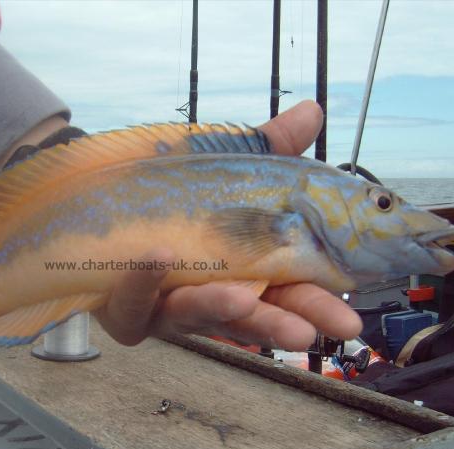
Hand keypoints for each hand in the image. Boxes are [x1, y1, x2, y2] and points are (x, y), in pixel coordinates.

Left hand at [94, 100, 362, 350]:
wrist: (107, 200)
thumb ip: (269, 149)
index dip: (314, 308)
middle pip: (247, 318)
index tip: (346, 321)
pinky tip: (160, 255)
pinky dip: (146, 279)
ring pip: (192, 316)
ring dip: (218, 306)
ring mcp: (165, 305)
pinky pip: (133, 303)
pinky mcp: (125, 309)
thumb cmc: (177, 197)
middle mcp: (208, 295)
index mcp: (243, 272)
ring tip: (242, 296)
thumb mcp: (225, 169)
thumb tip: (314, 111)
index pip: (285, 295)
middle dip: (279, 325)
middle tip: (307, 333)